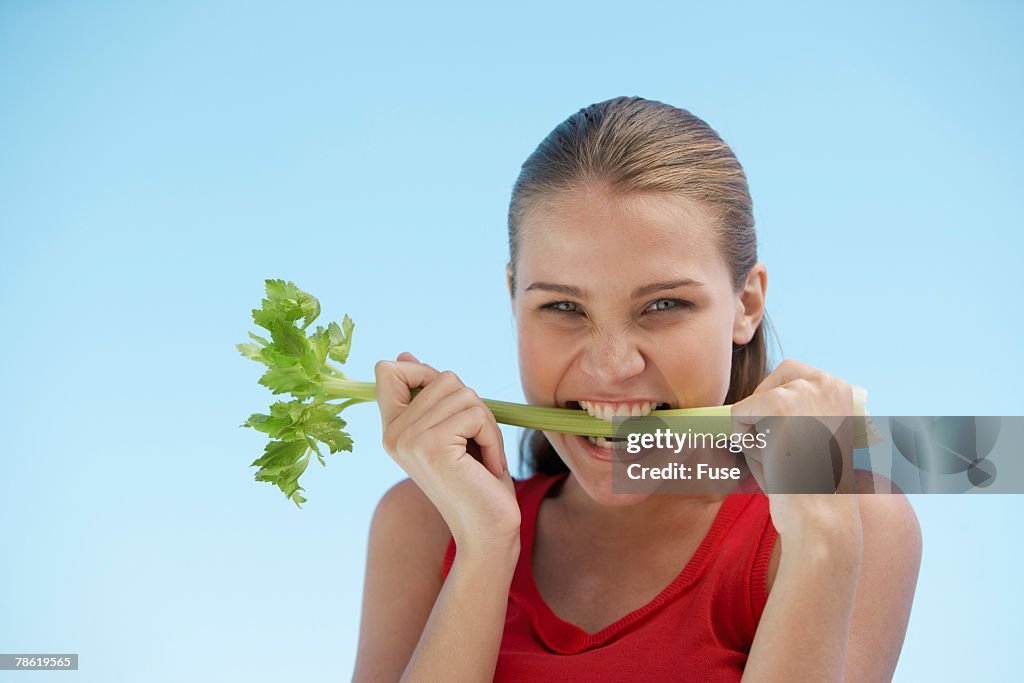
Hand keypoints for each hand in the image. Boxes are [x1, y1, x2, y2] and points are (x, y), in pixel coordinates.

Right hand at [374, 352, 520, 554]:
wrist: (487, 531)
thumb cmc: (476, 480)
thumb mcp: (451, 430)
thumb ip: (427, 396)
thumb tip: (402, 355)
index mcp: (391, 428)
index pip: (389, 371)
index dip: (425, 374)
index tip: (449, 409)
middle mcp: (391, 433)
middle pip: (443, 378)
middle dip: (473, 408)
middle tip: (475, 446)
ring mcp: (408, 440)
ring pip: (463, 393)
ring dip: (486, 424)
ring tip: (482, 457)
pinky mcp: (431, 446)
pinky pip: (475, 414)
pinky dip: (492, 438)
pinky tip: (487, 467)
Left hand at [731, 359, 861, 550]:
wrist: (821, 515)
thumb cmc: (812, 485)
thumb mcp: (812, 437)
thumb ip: (794, 414)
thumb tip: (749, 404)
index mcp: (840, 388)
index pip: (789, 374)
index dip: (773, 406)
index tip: (789, 439)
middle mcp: (826, 381)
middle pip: (767, 384)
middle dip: (761, 415)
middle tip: (780, 449)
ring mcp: (804, 390)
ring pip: (751, 404)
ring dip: (755, 435)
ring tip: (783, 461)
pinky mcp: (780, 404)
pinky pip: (737, 413)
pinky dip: (744, 440)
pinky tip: (772, 460)